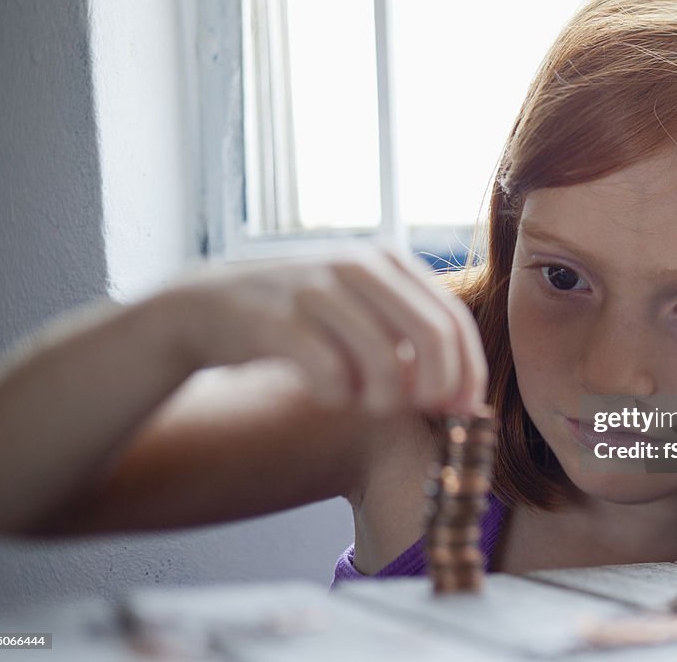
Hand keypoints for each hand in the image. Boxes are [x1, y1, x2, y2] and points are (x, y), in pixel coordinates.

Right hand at [163, 245, 487, 414]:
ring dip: (384, 399)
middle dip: (437, 388)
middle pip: (430, 336)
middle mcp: (357, 266)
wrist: (209, 308)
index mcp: (387, 261)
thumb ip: (410, 337)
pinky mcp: (277, 318)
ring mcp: (316, 288)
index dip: (467, 370)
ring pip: (383, 359)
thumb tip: (465, 394)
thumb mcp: (362, 310)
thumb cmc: (300, 321)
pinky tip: (329, 396)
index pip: (451, 318)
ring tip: (367, 405)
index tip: (464, 411)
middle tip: (423, 414)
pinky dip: (339, 398)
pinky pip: (331, 373)